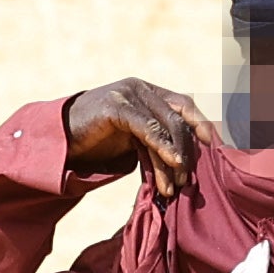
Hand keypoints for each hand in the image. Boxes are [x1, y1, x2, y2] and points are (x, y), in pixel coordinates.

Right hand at [64, 77, 201, 192]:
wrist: (58, 137)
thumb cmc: (95, 141)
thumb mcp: (131, 139)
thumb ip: (155, 142)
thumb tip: (184, 163)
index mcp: (147, 92)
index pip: (184, 105)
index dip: (202, 125)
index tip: (216, 148)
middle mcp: (140, 88)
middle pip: (179, 117)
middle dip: (188, 150)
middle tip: (188, 180)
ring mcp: (128, 94)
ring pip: (166, 126)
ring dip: (175, 158)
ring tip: (176, 184)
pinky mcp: (116, 106)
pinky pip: (147, 128)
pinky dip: (162, 147)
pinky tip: (171, 164)